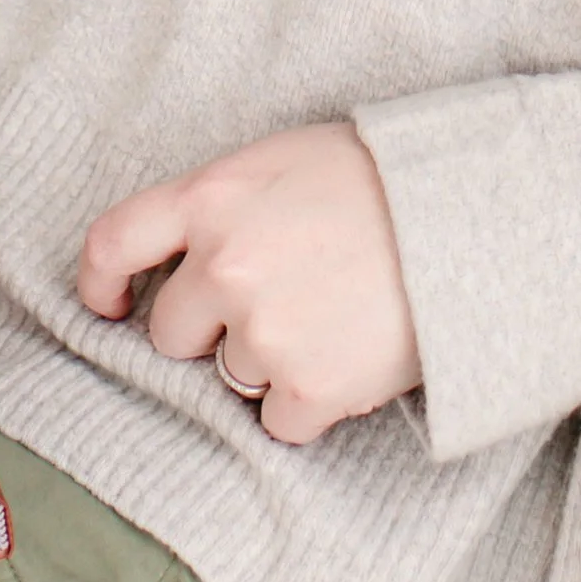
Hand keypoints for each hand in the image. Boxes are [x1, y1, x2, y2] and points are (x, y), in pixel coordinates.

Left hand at [76, 122, 419, 446]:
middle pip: (174, 331)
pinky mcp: (308, 389)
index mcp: (214, 195)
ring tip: (338, 317)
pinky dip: (313, 402)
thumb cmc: (390, 179)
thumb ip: (226, 203)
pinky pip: (279, 421)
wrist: (479, 216)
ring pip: (231, 378)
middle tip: (286, 300)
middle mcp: (226, 264)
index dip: (101, 284)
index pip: (113, 242)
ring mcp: (264, 330)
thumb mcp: (289, 160)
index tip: (114, 307)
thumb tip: (188, 256)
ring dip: (273, 362)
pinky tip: (355, 355)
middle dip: (216, 327)